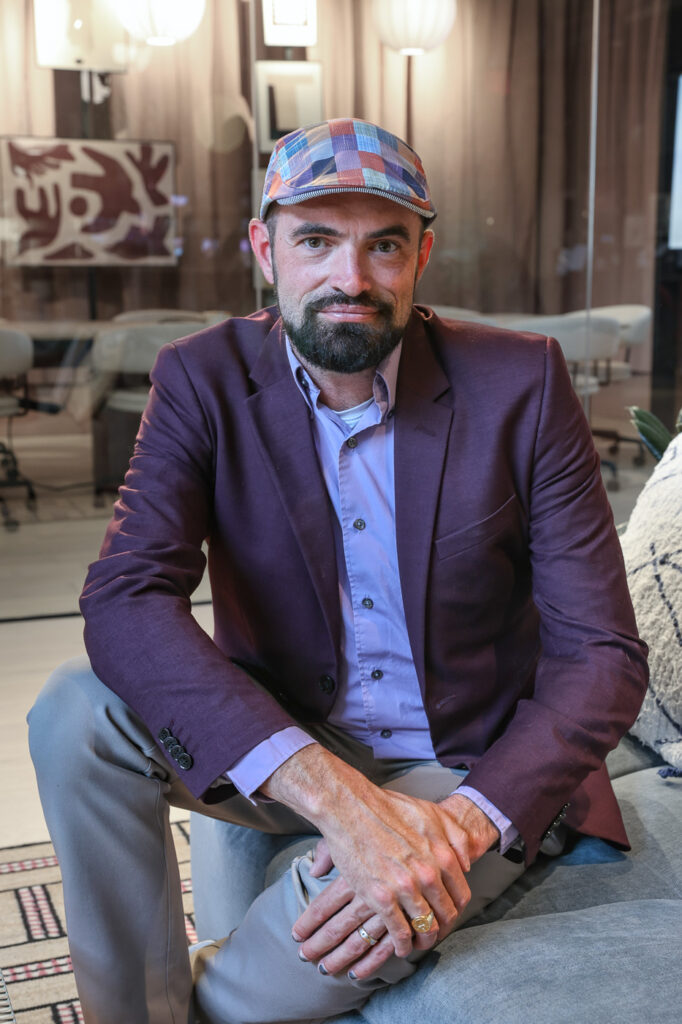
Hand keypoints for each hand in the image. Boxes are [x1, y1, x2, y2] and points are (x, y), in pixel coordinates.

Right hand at [299, 787, 497, 975]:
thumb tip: (467, 864)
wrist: (351, 808)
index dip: (456, 909)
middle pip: (446, 914)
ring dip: (424, 940)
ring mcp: (405, 886)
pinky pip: (399, 932)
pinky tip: (400, 947)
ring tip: (418, 942)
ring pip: (425, 926)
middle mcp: (428, 873)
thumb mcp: (432, 813)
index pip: (461, 894)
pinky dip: (402, 945)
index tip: (448, 915)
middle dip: (443, 928)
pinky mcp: (381, 897)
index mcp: (442, 854)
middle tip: (435, 932)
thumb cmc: (388, 808)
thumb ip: (456, 837)